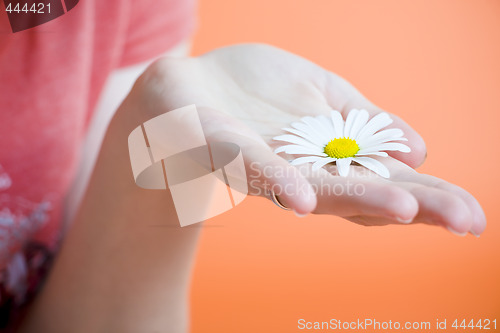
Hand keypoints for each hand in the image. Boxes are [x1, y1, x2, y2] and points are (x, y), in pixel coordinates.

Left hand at [127, 43, 484, 234]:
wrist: (181, 94)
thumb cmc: (252, 98)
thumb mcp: (320, 94)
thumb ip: (365, 120)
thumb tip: (421, 149)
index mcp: (325, 156)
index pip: (385, 178)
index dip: (430, 195)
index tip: (473, 214)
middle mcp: (299, 169)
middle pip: (360, 191)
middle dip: (413, 204)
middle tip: (465, 220)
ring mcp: (261, 163)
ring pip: (312, 185)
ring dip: (357, 199)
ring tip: (404, 209)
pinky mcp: (221, 147)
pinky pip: (251, 165)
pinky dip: (280, 180)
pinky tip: (304, 198)